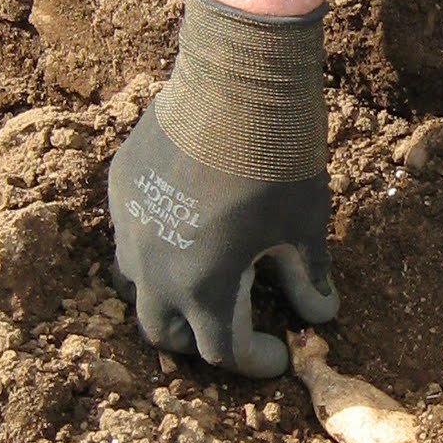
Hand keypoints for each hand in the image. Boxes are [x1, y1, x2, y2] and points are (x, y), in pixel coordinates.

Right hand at [108, 0, 338, 377]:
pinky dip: (154, 247)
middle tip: (235, 327)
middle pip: (165, 333)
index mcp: (203, 289)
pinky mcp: (120, 185)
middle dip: (200, 341)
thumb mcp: (303, 226)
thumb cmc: (279, 160)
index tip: (280, 353)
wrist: (237, 81)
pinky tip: (186, 226)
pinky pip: (129, 234)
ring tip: (202, 282)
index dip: (255, 360)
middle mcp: (154, 268)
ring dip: (167, 297)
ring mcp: (129, 225)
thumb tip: (321, 313)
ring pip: (135, 286)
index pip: (223, 351)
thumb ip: (306, 277)